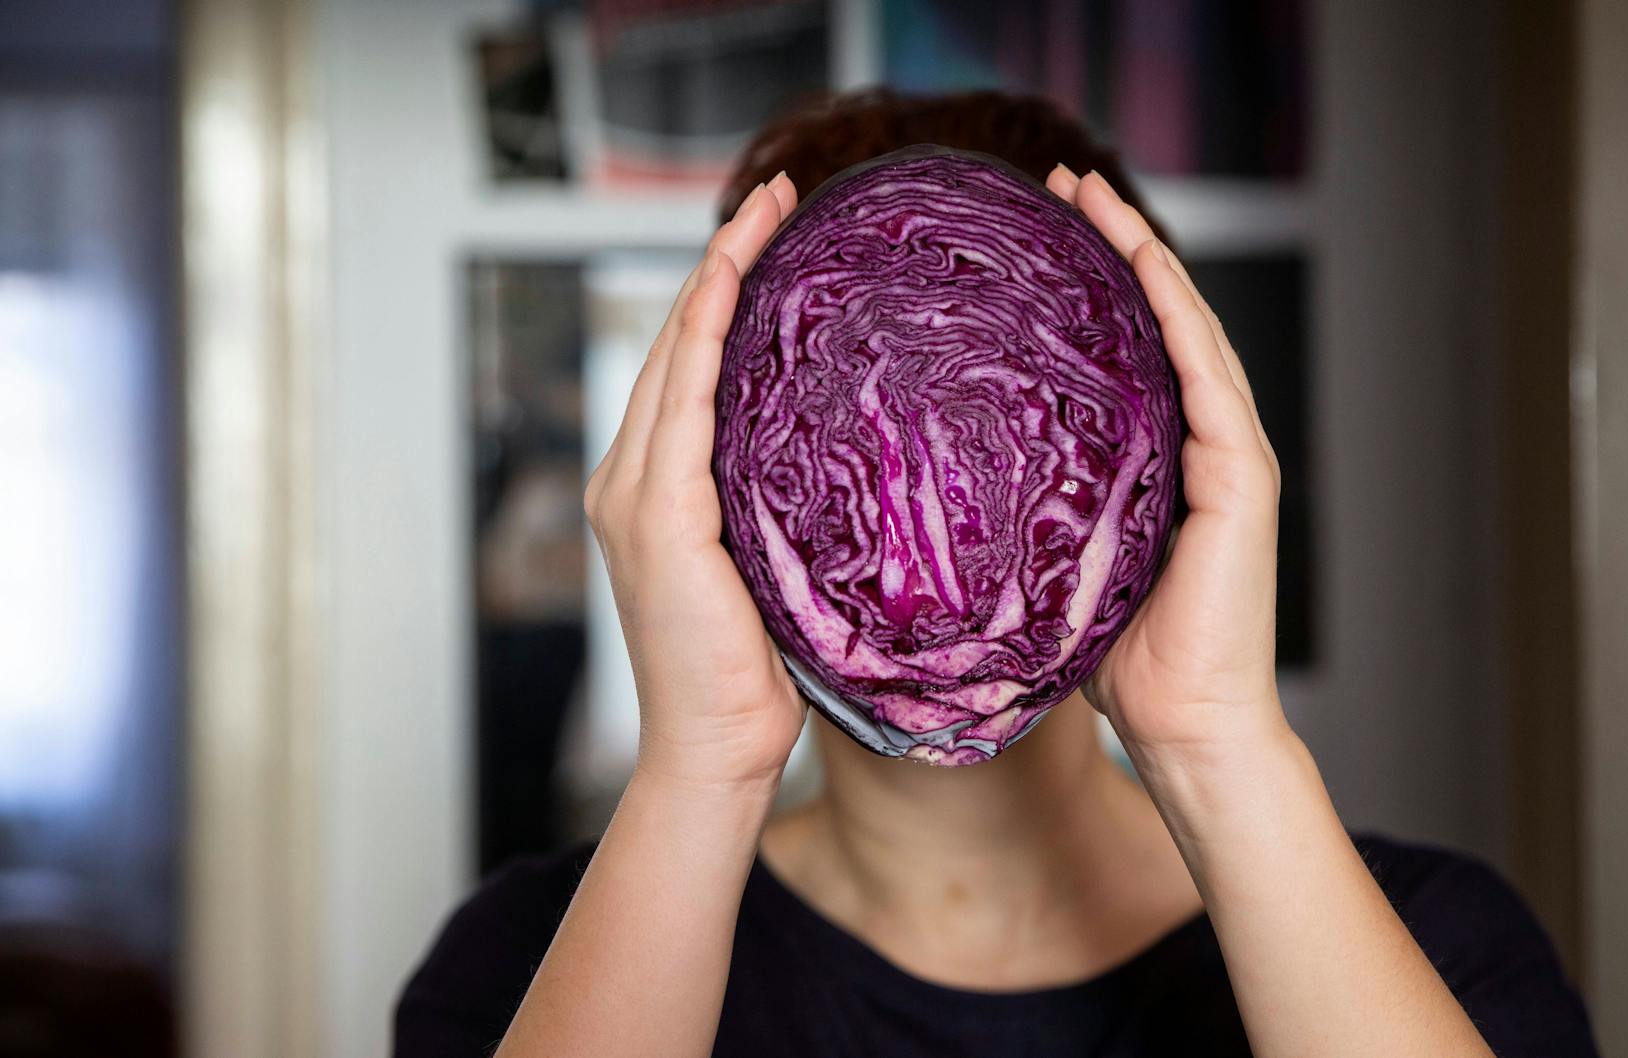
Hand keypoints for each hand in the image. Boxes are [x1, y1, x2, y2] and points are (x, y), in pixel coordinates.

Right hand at [584, 173, 805, 791]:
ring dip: (719, 270)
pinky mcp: (656, 513)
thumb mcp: (782, 573)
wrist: (716, 752)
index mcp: (657, 491)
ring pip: (678, 352)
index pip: (694, 367)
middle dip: (724, 256)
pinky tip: (736, 274)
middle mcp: (630, 477)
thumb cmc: (762, 680)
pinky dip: (707, 328)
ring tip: (765, 206)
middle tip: (776, 190)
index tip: (777, 231)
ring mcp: (634, 492)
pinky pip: (686, 397)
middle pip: (679, 340)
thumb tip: (868, 468)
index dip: (727, 290)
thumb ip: (792, 511)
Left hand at [1044, 166, 1287, 764]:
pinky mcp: (1244, 478)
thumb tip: (929, 497)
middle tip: (1063, 184)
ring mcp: (1229, 455)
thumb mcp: (1053, 573)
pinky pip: (1209, 379)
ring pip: (1188, 331)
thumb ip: (1021, 522)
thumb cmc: (1119, 668)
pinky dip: (1179, 319)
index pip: (1120, 353)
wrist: (1187, 731)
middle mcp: (1197, 445)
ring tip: (1099, 198)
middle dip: (1115, 246)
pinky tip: (1146, 268)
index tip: (1032, 232)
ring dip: (1146, 258)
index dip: (1084, 285)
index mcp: (1154, 463)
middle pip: (1156, 322)